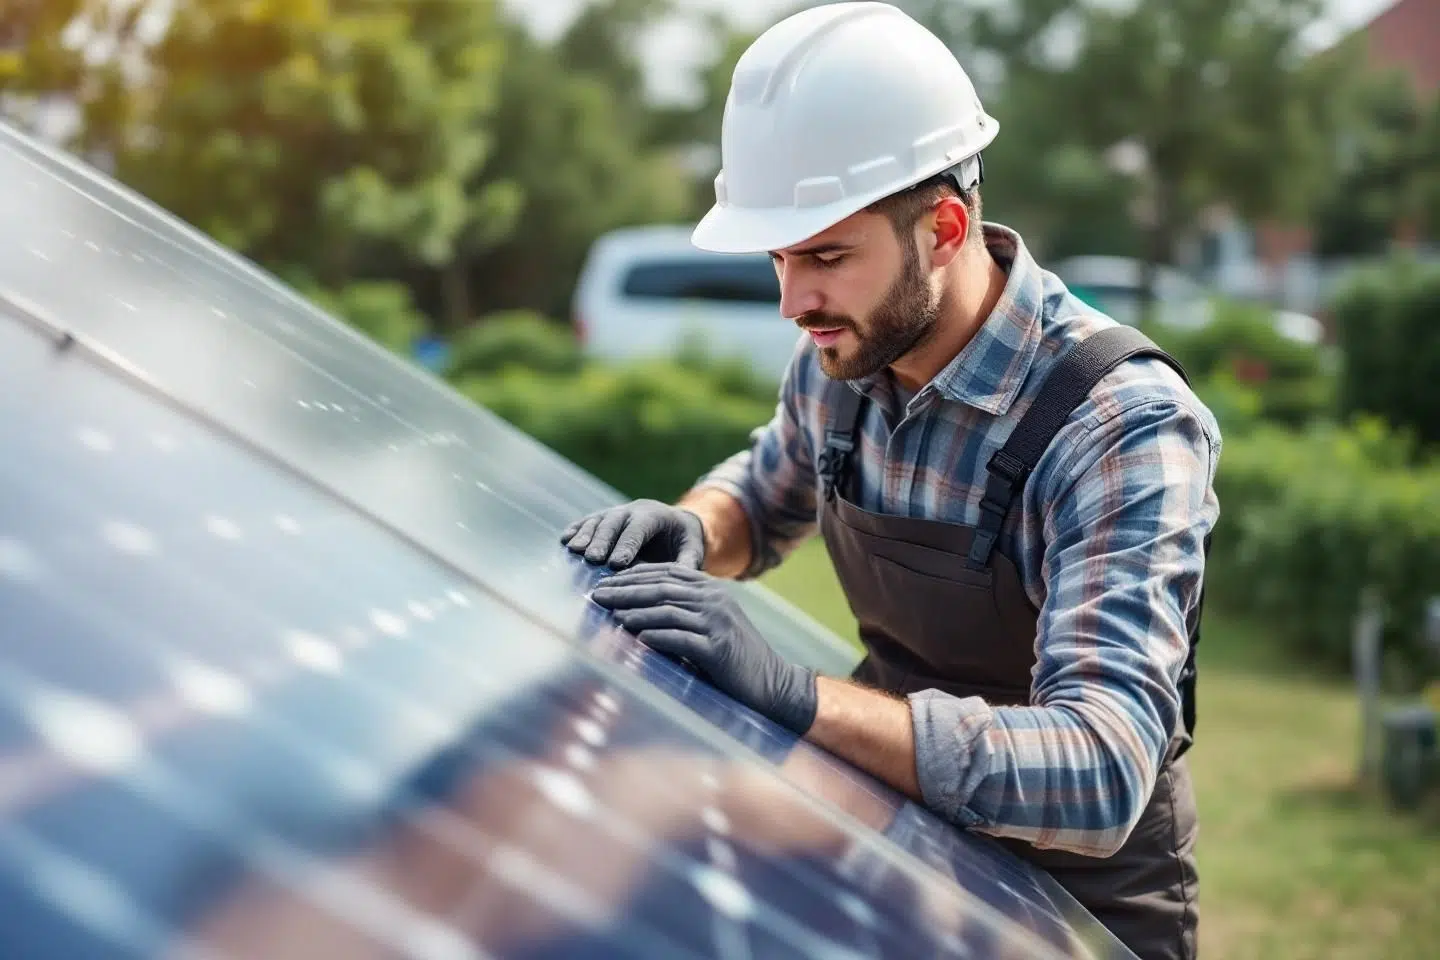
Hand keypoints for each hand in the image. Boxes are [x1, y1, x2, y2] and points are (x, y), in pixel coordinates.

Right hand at [560, 499, 705, 568]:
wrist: (674, 524)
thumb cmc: (683, 540)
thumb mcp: (692, 548)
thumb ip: (688, 561)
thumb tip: (685, 577)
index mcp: (655, 515)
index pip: (639, 528)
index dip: (627, 545)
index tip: (616, 564)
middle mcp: (632, 510)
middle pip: (614, 522)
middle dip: (602, 541)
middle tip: (593, 558)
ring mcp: (615, 512)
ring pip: (598, 520)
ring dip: (585, 535)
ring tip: (573, 550)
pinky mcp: (603, 518)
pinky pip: (587, 521)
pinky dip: (576, 529)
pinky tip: (564, 540)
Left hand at [590, 563, 817, 734]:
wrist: (771, 683)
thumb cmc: (733, 658)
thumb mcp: (709, 625)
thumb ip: (681, 612)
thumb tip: (633, 610)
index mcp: (711, 589)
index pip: (665, 572)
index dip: (632, 575)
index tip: (604, 582)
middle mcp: (714, 599)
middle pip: (661, 588)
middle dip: (625, 590)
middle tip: (596, 595)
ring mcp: (717, 622)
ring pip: (667, 610)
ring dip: (635, 612)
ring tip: (610, 616)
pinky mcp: (718, 648)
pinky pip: (681, 639)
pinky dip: (657, 638)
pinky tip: (637, 640)